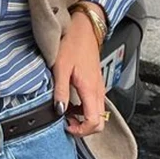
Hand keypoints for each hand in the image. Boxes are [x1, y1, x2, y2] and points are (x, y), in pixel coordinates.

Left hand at [52, 4, 106, 136]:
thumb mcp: (61, 67)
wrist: (84, 28)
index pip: (95, 122)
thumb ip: (61, 91)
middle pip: (99, 121)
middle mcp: (99, 91)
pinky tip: (70, 100)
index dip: (81, 130)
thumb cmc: (72, 44)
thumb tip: (59, 111)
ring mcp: (99, 87)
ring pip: (97, 113)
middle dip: (83, 127)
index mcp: (91, 89)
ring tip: (65, 110)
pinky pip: (94, 103)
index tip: (66, 125)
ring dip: (82, 117)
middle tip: (66, 121)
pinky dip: (83, 108)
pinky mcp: (96, 83)